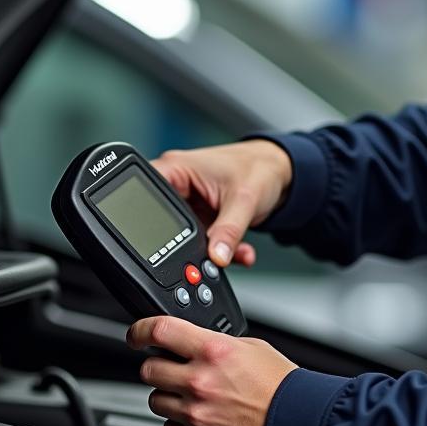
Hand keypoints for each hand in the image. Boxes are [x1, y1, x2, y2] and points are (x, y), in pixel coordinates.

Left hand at [128, 315, 297, 425]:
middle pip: (149, 370)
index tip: (136, 335)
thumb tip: (189, 343)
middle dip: (157, 367)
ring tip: (193, 396)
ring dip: (168, 396)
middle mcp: (200, 381)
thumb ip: (214, 343)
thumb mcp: (249, 346)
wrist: (297, 421)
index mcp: (213, 350)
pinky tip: (197, 417)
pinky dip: (178, 424)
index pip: (159, 331)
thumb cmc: (279, 384)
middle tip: (171, 369)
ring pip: (155, 401)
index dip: (139, 331)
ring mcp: (197, 414)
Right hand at [151, 140, 292, 267]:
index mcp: (177, 169)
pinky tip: (237, 253)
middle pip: (161, 221)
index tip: (158, 245)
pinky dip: (218, 251)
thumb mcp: (243, 199)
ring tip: (225, 256)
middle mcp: (178, 184)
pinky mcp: (201, 217)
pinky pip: (200, 241)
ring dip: (206, 250)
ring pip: (182, 237)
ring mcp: (189, 203)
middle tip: (201, 257)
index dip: (144, 220)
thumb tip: (216, 256)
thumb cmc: (260, 168)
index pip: (145, 193)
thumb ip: (229, 230)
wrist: (282, 175)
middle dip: (182, 245)